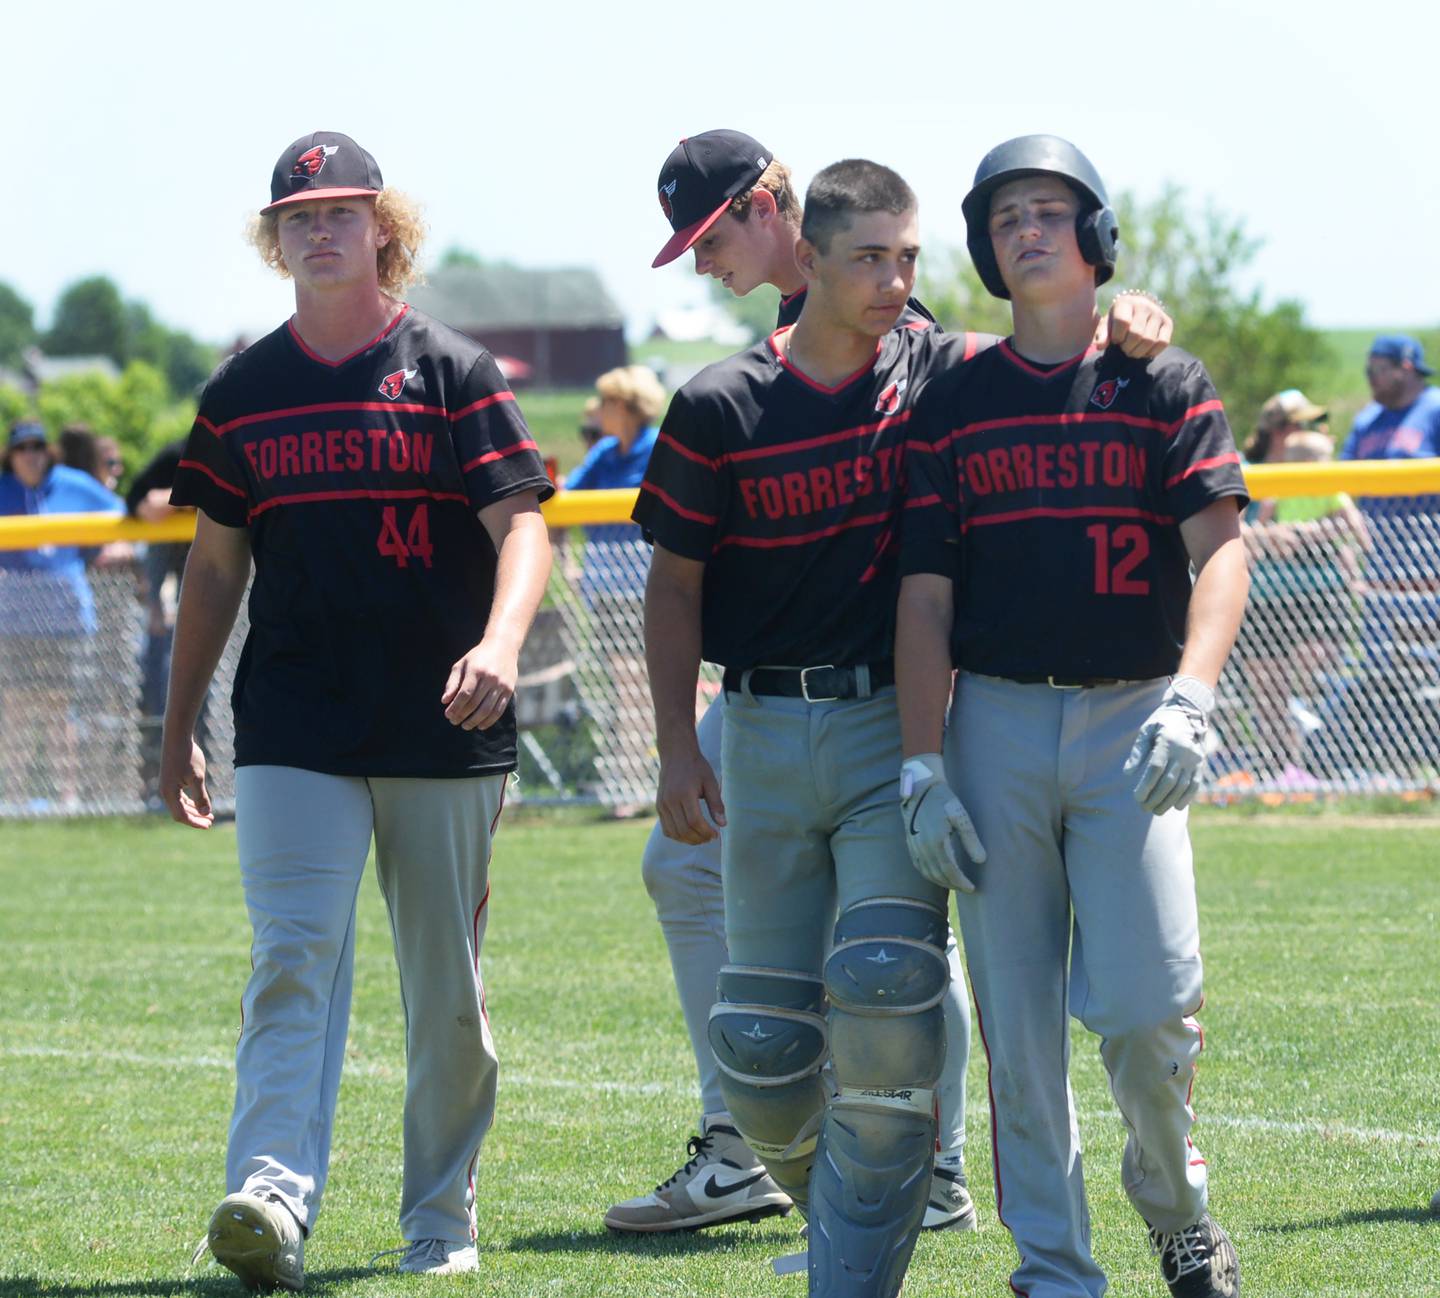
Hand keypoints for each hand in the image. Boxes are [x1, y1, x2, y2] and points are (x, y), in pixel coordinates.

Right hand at [160, 736, 213, 828]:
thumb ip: (201, 796)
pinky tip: (200, 803)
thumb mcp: (197, 777)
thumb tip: (205, 813)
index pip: (181, 815)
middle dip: (196, 818)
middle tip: (211, 821)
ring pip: (180, 805)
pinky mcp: (171, 780)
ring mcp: (168, 786)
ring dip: (194, 810)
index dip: (195, 822)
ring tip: (209, 814)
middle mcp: (166, 792)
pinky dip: (190, 802)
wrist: (177, 738)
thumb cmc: (188, 756)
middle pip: (180, 812)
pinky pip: (180, 797)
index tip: (208, 825)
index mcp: (169, 793)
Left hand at [442, 640, 517, 730]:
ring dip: (474, 721)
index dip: (455, 707)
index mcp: (476, 670)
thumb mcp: (462, 664)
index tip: (448, 715)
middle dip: (462, 715)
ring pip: (487, 709)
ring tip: (465, 726)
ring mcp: (501, 685)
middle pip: (474, 703)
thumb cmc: (478, 657)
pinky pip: (499, 710)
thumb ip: (453, 682)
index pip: (464, 694)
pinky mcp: (509, 690)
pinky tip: (480, 725)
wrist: (503, 646)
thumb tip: (445, 701)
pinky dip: (489, 721)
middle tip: (454, 722)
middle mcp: (490, 678)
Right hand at [656, 748, 725, 844]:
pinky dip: (678, 836)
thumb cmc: (696, 767)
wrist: (676, 755)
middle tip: (710, 838)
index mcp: (684, 793)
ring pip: (674, 832)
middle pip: (684, 830)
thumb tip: (723, 824)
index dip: (706, 832)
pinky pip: (666, 829)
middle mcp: (670, 801)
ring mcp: (662, 805)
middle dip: (699, 838)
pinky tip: (689, 834)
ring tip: (701, 838)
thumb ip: (716, 804)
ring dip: (688, 840)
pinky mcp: (659, 807)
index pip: (695, 821)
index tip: (716, 834)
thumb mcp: (710, 782)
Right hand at [899, 754, 984, 891]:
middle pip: (938, 874)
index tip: (972, 888)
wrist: (920, 789)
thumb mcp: (961, 817)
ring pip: (927, 872)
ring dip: (941, 882)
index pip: (949, 870)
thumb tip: (981, 860)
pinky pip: (919, 866)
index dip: (961, 882)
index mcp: (936, 841)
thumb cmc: (943, 800)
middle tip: (966, 889)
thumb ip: (971, 839)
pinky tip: (938, 876)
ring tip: (955, 885)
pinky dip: (929, 875)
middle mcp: (923, 847)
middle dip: (953, 885)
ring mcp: (914, 846)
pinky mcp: (910, 844)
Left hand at [1095, 291, 1172, 359]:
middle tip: (1124, 347)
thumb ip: (1102, 335)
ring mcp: (1158, 313)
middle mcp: (1144, 305)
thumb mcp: (1107, 325)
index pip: (1123, 322)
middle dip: (1127, 347)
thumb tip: (1100, 346)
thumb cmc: (1117, 320)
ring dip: (1138, 352)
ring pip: (1149, 340)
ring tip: (1132, 350)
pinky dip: (1152, 352)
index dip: (1118, 337)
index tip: (1116, 340)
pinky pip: (1162, 343)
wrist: (1137, 310)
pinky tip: (1144, 351)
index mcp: (1126, 303)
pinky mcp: (1168, 322)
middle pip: (1137, 334)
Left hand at [1124, 676, 1214, 813]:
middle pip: (1169, 781)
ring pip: (1182, 786)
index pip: (1155, 769)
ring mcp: (1194, 759)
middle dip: (1155, 797)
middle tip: (1143, 808)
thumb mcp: (1146, 730)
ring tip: (1156, 810)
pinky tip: (1176, 807)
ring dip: (1168, 801)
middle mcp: (1183, 752)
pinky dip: (1186, 797)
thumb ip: (1138, 751)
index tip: (1137, 797)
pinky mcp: (1201, 764)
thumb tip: (1128, 773)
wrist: (1189, 712)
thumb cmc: (1162, 722)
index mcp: (1168, 742)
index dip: (1146, 785)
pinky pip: (1195, 784)